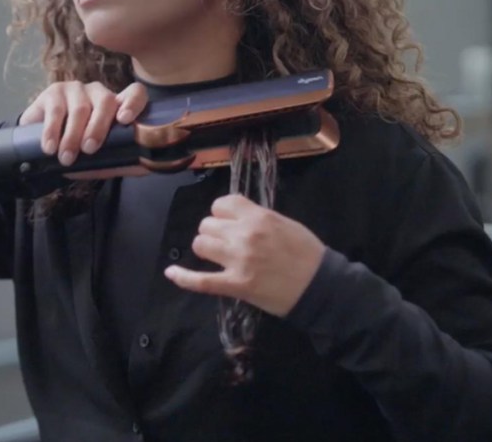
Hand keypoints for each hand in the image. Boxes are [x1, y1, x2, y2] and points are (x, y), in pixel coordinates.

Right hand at [19, 81, 147, 165]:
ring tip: (67, 158)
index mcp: (117, 106)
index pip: (135, 94)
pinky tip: (50, 147)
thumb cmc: (80, 149)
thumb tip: (143, 167)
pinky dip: (52, 131)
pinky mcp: (53, 92)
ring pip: (80, 108)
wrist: (44, 144)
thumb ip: (120, 161)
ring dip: (73, 135)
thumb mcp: (102, 157)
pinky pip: (55, 110)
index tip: (125, 119)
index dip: (133, 103)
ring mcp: (76, 89)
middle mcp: (98, 93)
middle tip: (89, 149)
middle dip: (98, 127)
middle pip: (106, 102)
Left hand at [164, 194, 325, 316]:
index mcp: (258, 216)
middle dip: (214, 233)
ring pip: (200, 245)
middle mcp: (244, 235)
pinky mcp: (235, 285)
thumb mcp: (284, 223)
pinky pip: (200, 280)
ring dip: (206, 250)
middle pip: (207, 225)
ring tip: (218, 257)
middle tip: (226, 244)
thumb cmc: (307, 253)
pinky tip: (171, 273)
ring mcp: (237, 261)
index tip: (228, 223)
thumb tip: (236, 217)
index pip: (221, 204)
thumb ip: (258, 217)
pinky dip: (183, 277)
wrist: (320, 285)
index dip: (221, 214)